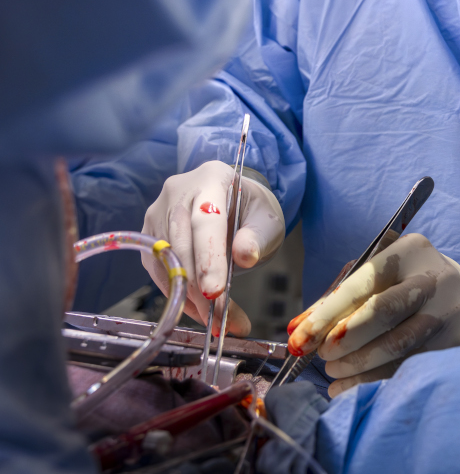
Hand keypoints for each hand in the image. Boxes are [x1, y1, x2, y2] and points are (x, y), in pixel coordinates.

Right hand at [142, 160, 284, 334]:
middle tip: (219, 320)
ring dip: (189, 298)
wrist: (233, 202)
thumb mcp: (267, 220)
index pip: (206, 220)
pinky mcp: (150, 236)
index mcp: (211, 178)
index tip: (215, 293)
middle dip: (198, 287)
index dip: (209, 258)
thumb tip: (245, 256)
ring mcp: (158, 213)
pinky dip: (178, 295)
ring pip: (166, 262)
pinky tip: (199, 311)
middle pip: (181, 244)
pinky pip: (159, 271)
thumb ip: (258, 237)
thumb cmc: (252, 211)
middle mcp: (177, 192)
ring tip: (216, 321)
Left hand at [286, 233, 459, 397]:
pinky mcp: (451, 343)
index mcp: (410, 251)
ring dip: (357, 364)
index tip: (299, 339)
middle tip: (322, 355)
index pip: (363, 282)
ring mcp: (445, 313)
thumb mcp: (377, 277)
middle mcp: (432, 279)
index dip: (328, 313)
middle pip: (384, 311)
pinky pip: (407, 367)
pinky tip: (348, 387)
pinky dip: (372, 381)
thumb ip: (336, 299)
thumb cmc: (404, 284)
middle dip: (345, 338)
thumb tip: (297, 330)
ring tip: (333, 371)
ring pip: (398, 344)